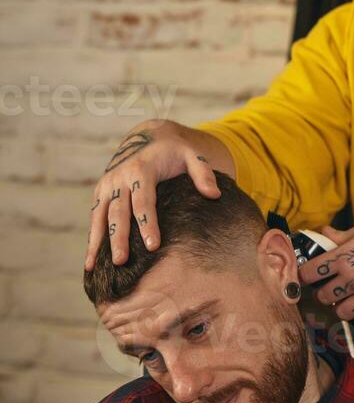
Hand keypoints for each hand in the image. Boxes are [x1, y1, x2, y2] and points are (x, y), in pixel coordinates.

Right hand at [85, 119, 221, 270]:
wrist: (147, 135)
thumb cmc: (174, 149)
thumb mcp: (192, 153)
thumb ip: (203, 172)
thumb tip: (214, 195)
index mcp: (141, 169)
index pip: (144, 200)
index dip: (148, 223)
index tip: (153, 246)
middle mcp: (119, 177)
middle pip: (118, 212)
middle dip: (118, 237)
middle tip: (121, 262)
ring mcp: (107, 185)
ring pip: (99, 216)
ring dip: (97, 241)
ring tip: (92, 267)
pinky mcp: (100, 192)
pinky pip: (94, 217)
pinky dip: (91, 238)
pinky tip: (89, 262)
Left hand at [299, 210, 353, 320]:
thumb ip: (343, 236)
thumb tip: (325, 232)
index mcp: (345, 257)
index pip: (310, 273)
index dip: (305, 275)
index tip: (307, 277)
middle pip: (323, 296)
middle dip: (324, 292)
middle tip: (331, 286)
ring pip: (342, 312)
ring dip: (343, 305)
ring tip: (351, 295)